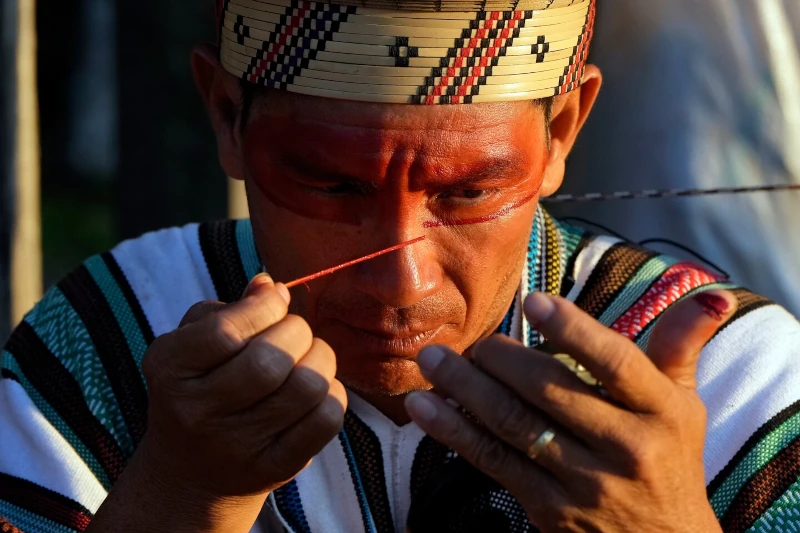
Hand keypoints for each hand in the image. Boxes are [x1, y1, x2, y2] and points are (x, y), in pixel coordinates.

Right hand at [140, 273, 345, 498]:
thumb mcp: (192, 343)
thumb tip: (269, 286)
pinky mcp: (274, 468)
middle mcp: (197, 412)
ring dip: (321, 360)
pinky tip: (316, 391)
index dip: (264, 306)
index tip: (276, 300)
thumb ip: (231, 309)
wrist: (189, 471)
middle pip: (270, 360)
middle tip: (294, 333)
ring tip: (308, 358)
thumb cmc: (199, 386)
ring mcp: (236, 446)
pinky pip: (325, 420)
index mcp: (169, 369)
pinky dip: (332, 394)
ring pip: (307, 387)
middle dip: (297, 332)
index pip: (225, 331)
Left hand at [405, 290, 736, 531]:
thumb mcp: (682, 405)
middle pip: (551, 391)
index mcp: (660, 411)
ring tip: (432, 360)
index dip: (572, 329)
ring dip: (464, 389)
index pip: (615, 362)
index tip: (532, 302)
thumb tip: (706, 292)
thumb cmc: (669, 460)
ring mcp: (585, 482)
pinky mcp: (550, 509)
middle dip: (499, 359)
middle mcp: (626, 446)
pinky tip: (425, 407)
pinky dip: (455, 431)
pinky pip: (494, 461)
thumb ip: (679, 347)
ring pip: (514, 424)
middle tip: (467, 339)